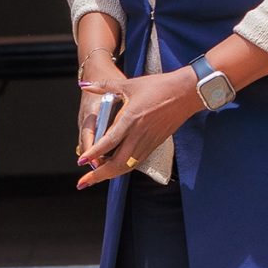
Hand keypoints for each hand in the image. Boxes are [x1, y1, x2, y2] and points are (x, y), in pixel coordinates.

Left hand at [76, 68, 199, 188]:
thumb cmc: (158, 86)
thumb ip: (104, 86)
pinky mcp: (155, 144)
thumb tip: (84, 84)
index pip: (109, 141)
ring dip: (110, 174)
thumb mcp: (129, 84)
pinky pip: (136, 161)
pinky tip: (113, 168)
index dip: (94, 153)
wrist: (186, 93)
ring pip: (127, 165)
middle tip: (83, 182)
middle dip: (99, 175)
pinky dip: (123, 168)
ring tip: (95, 178)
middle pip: (117, 163)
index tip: (81, 161)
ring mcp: (148, 141)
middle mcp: (139, 134)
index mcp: (131, 119)